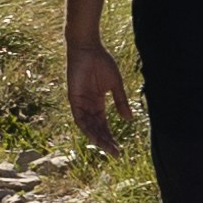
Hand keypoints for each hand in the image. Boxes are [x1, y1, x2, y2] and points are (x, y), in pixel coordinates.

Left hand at [66, 34, 126, 154]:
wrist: (88, 49)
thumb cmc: (102, 62)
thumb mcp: (115, 85)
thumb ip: (121, 101)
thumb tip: (129, 119)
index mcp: (97, 103)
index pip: (103, 125)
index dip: (110, 137)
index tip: (119, 149)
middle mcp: (88, 106)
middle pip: (96, 129)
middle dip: (106, 141)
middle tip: (115, 153)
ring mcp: (80, 103)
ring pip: (88, 127)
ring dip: (97, 138)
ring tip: (108, 148)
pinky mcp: (74, 99)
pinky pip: (79, 118)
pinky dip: (87, 128)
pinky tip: (95, 136)